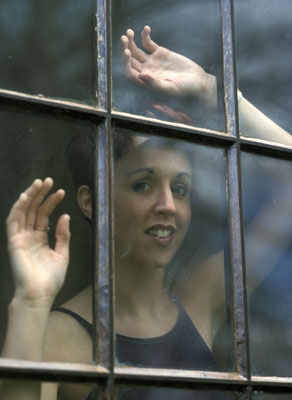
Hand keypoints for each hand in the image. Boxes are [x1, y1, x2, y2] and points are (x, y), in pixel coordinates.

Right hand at [6, 178, 69, 303]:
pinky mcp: (14, 241)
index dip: (51, 202)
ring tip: (39, 183)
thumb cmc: (51, 278)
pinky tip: (26, 197)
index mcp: (40, 239)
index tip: (61, 191)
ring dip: (30, 196)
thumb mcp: (62, 254)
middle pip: (34, 210)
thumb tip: (65, 215)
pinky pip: (14, 222)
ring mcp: (20, 238)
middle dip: (40, 194)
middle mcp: (29, 236)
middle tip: (49, 180)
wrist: (40, 294)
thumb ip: (63, 235)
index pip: (44, 215)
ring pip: (23, 212)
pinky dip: (18, 208)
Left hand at [120, 26, 216, 106]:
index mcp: (145, 82)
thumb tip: (141, 76)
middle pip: (130, 60)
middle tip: (124, 38)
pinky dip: (145, 36)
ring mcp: (152, 61)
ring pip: (136, 50)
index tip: (127, 53)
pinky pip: (148, 43)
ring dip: (130, 41)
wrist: (197, 81)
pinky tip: (146, 29)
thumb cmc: (185, 89)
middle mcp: (146, 71)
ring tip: (129, 32)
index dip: (125, 63)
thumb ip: (155, 84)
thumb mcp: (171, 88)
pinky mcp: (159, 53)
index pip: (129, 73)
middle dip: (124, 49)